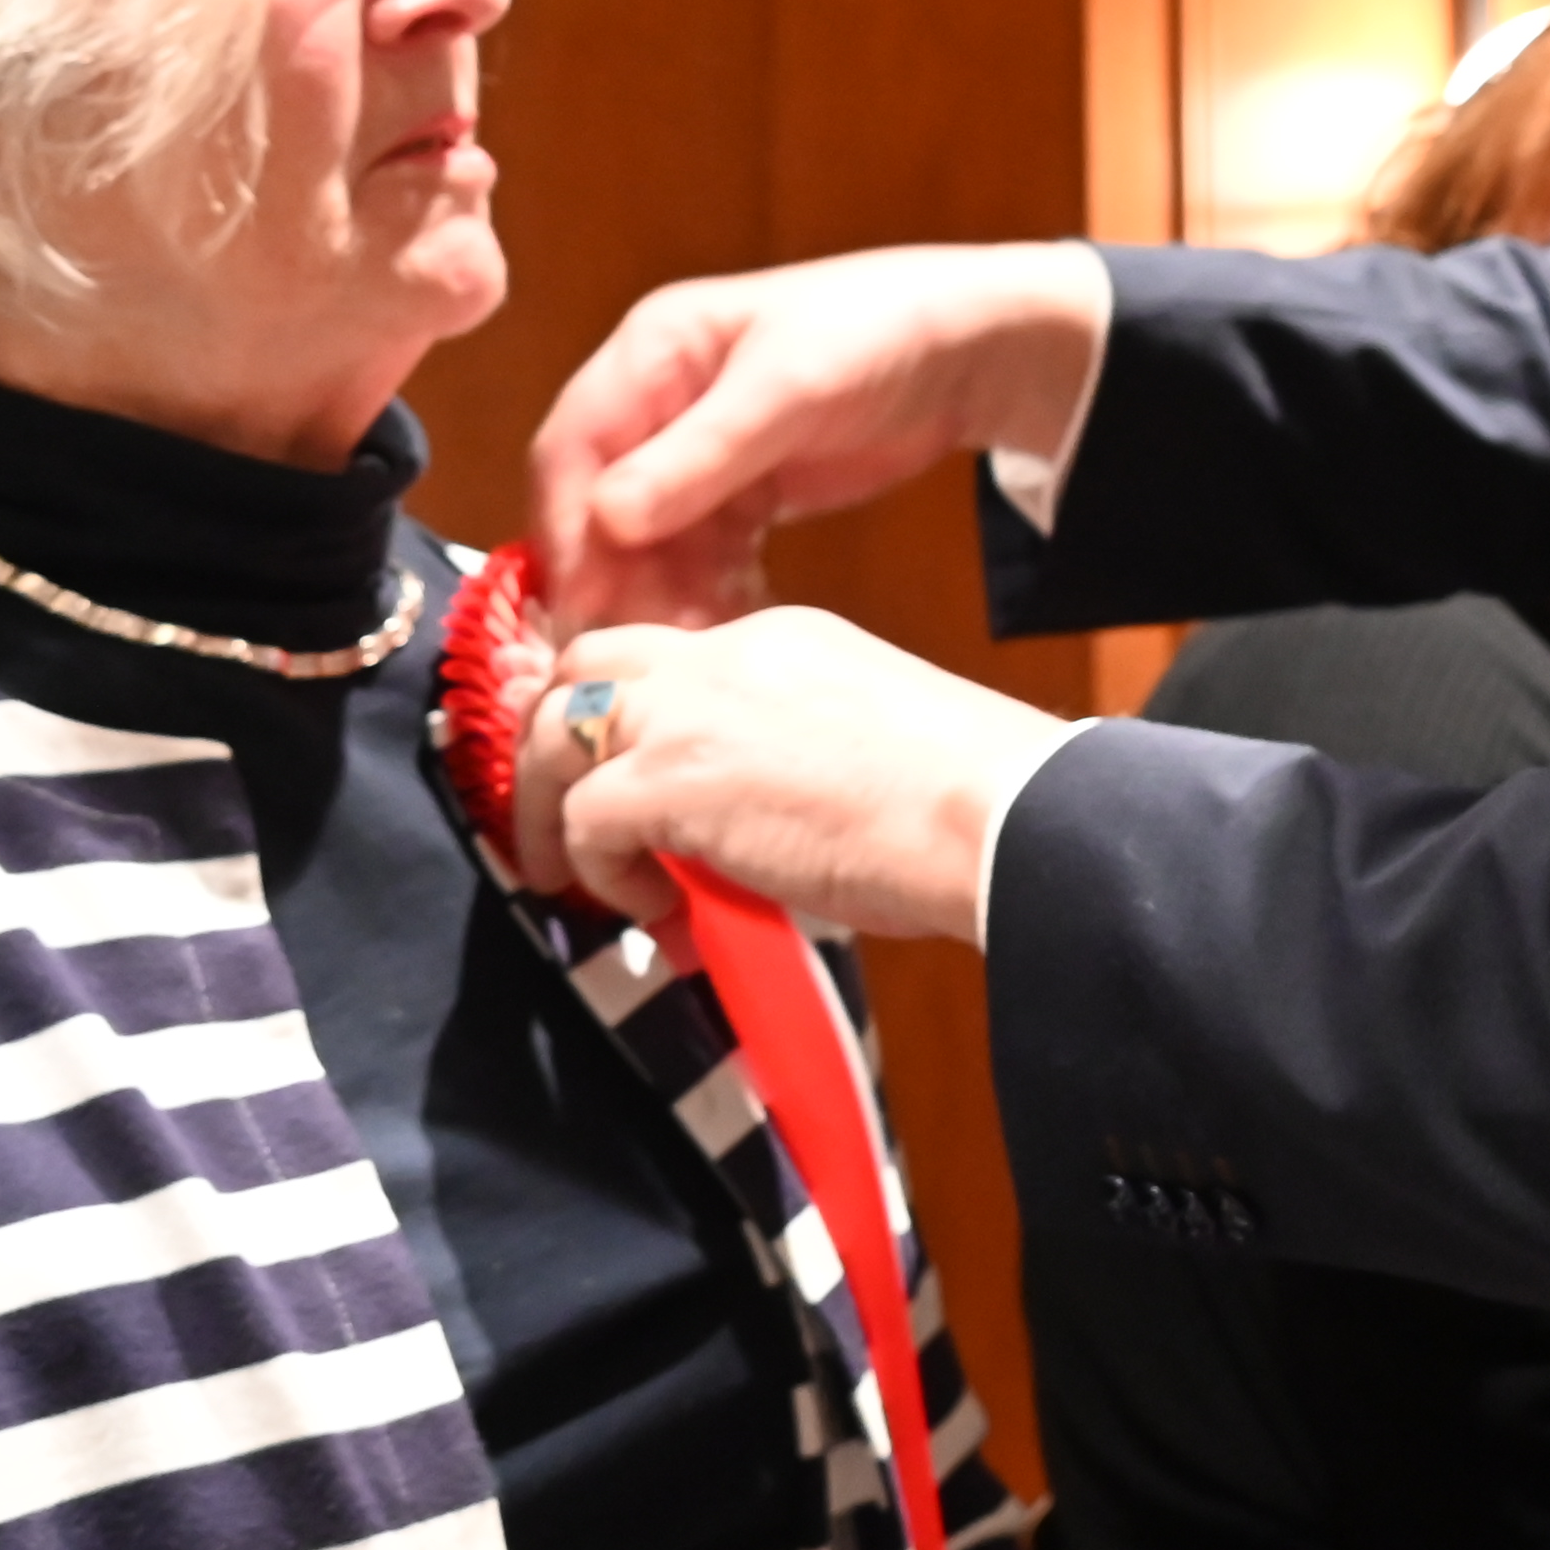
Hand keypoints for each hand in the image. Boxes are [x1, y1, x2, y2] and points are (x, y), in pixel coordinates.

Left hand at [515, 606, 1072, 940]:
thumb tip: (727, 853)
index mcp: (779, 639)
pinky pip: (583, 818)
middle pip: (584, 667)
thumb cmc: (960, 805)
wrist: (996, 814)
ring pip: (554, 732)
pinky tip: (654, 909)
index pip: (661, 658)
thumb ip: (777, 771)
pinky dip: (600, 870)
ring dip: (553, 808)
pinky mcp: (670, 777)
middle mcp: (723, 656)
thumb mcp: (855, 749)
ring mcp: (690, 710)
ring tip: (582, 875)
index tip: (620, 779)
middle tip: (568, 817)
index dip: (623, 720)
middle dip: (559, 742)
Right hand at [527, 246, 1111, 634]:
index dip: (567, 526)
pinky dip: (708, 593)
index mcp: (651, 352)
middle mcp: (660, 402)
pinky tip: (726, 631)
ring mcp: (701, 452)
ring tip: (687, 652)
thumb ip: (701, 453)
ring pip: (651, 541)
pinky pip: (704, 555)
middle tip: (632, 648)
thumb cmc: (877, 331)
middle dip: (616, 575)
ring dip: (661, 596)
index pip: (573, 447)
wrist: (971, 345)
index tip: (579, 600)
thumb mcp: (789, 387)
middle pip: (603, 504)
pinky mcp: (744, 494)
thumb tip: (606, 520)